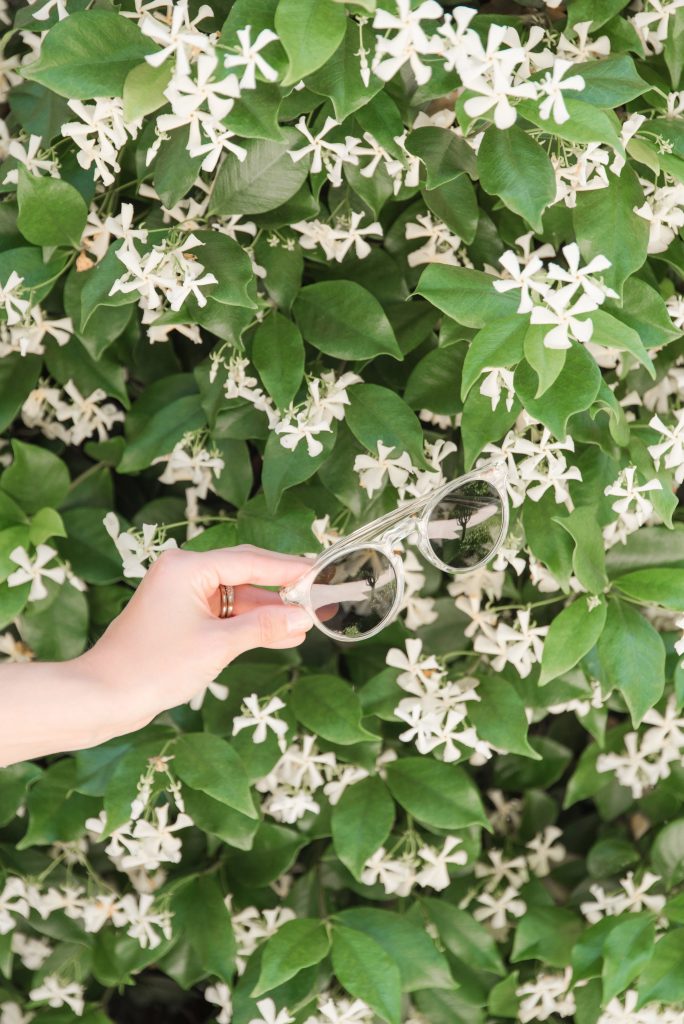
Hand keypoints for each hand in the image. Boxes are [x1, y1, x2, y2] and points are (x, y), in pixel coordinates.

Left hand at [79, 544, 314, 727]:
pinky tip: (280, 635)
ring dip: (268, 611)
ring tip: (306, 622)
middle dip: (282, 588)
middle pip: (245, 573)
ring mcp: (181, 596)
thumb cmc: (154, 666)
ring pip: (236, 597)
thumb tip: (303, 618)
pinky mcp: (180, 618)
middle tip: (319, 594)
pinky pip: (223, 614)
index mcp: (187, 567)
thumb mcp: (217, 645)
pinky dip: (248, 624)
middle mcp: (183, 573)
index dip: (288, 569)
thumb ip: (263, 627)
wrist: (105, 696)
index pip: (250, 561)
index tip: (320, 573)